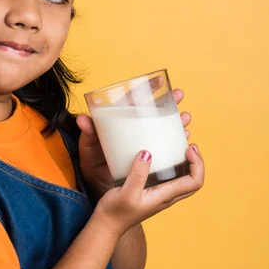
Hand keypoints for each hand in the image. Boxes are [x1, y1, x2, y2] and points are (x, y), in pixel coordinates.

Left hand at [76, 77, 191, 197]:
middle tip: (179, 95)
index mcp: (118, 123)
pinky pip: (168, 146)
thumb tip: (82, 119)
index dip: (146, 88)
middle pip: (153, 112)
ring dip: (177, 121)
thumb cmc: (93, 166)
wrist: (99, 188)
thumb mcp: (89, 151)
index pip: (133, 101)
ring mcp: (144, 143)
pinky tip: (186, 138)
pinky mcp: (152, 158)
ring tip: (186, 117)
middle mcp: (133, 131)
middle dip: (169, 102)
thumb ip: (87, 136)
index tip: (160, 79)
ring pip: (164, 128)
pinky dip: (178, 141)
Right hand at [96, 143, 204, 236]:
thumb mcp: (126, 192)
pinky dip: (174, 166)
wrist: (108, 224)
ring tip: (181, 147)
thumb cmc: (116, 212)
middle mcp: (167, 196)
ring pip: (184, 180)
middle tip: (189, 145)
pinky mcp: (152, 192)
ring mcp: (161, 195)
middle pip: (194, 181)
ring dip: (187, 164)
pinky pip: (171, 179)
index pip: (194, 182)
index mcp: (165, 196)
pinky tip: (162, 156)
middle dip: (196, 162)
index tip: (188, 149)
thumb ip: (137, 175)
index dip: (198, 164)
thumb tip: (147, 153)